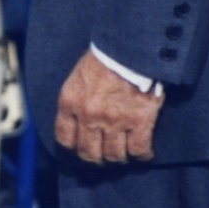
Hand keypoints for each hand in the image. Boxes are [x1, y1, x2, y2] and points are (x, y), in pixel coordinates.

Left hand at [55, 49, 163, 164]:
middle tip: (102, 156)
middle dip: (95, 158)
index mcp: (70, 102)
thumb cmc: (102, 59)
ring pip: (114, 156)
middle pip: (89, 153)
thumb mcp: (77, 78)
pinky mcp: (139, 122)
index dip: (73, 148)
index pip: (64, 138)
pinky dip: (142, 155)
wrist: (128, 48)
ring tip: (123, 153)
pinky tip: (143, 152)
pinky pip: (139, 150)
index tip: (80, 149)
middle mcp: (89, 115)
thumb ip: (75, 101)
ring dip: (118, 157)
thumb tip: (76, 122)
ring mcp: (114, 121)